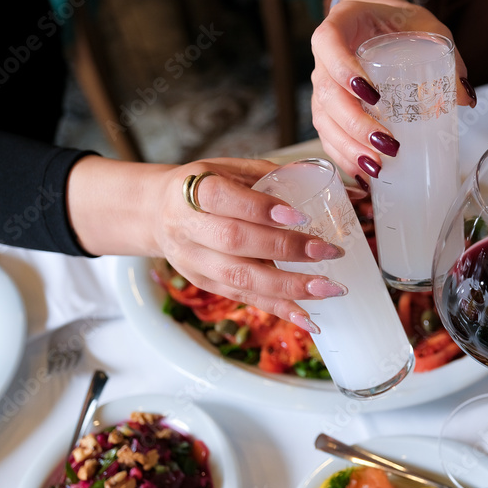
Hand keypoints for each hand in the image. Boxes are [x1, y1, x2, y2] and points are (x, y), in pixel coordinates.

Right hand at [68, 156, 347, 332]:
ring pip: (240, 278)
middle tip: (329, 251)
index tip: (300, 216)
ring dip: (288, 286)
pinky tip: (307, 318)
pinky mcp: (204, 284)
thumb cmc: (207, 186)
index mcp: (192, 189)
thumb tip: (323, 178)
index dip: (260, 209)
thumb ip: (270, 176)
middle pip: (235, 241)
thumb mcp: (229, 168)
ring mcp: (194, 260)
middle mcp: (188, 227)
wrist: (158, 213)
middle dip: (286, 248)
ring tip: (327, 287)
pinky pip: (243, 299)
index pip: (223, 199)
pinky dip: (277, 309)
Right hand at [310, 0, 474, 184]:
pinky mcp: (327, 108)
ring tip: (377, 167)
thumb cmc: (398, 23)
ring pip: (324, 120)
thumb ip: (446, 55)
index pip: (327, 43)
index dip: (342, 69)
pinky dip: (344, 156)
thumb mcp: (425, 27)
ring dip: (349, 147)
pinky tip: (364, 173)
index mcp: (341, 24)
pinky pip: (327, 135)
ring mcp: (323, 85)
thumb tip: (464, 98)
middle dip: (355, 125)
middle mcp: (324, 57)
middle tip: (388, 144)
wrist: (377, 23)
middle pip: (327, 94)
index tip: (372, 94)